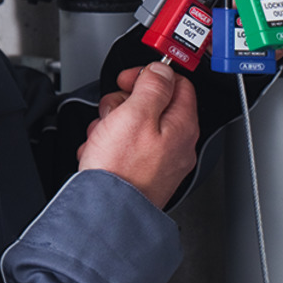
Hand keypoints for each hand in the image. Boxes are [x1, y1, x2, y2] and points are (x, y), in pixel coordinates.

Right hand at [76, 62, 198, 209]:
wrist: (105, 213)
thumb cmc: (121, 170)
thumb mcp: (135, 114)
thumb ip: (152, 86)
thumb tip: (161, 69)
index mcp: (182, 125)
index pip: (177, 83)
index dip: (150, 74)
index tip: (130, 78)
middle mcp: (177, 144)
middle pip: (153, 103)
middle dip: (125, 102)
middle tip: (112, 112)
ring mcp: (160, 161)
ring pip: (134, 125)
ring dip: (112, 124)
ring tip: (102, 136)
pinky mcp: (142, 173)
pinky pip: (126, 147)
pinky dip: (109, 145)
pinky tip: (100, 151)